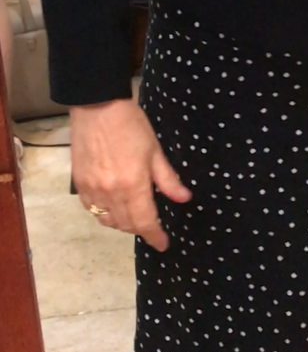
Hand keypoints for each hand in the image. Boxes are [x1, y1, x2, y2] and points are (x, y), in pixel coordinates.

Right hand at [71, 99, 191, 251]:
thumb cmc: (131, 125)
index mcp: (133, 186)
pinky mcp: (79, 184)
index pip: (144, 222)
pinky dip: (104, 213)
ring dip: (122, 223)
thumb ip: (168, 179)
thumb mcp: (155, 150)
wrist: (97, 106)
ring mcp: (92, 190)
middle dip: (140, 228)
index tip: (163, 244)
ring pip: (107, 220)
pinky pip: (92, 210)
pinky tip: (112, 205)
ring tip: (133, 215)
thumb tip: (184, 199)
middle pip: (126, 224)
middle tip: (151, 223)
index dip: (155, 236)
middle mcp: (111, 194)